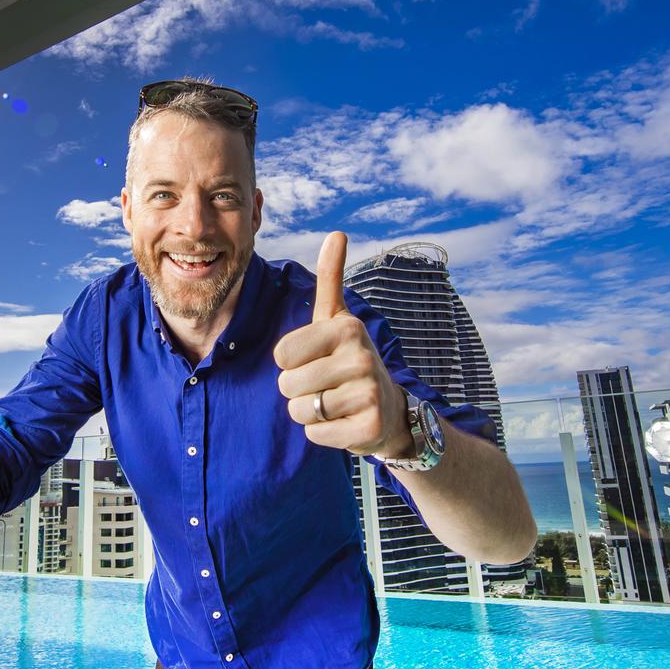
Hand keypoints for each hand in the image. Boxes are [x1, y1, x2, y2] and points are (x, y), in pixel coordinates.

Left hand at [273, 231, 412, 456]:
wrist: (388, 408)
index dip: (291, 362)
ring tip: (333, 403)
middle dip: (298, 390)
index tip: (316, 359)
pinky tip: (343, 422)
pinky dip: (322, 434)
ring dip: (309, 413)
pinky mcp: (369, 429)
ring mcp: (368, 394)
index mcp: (346, 328)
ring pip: (300, 411)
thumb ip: (331, 279)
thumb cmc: (348, 359)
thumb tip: (337, 233)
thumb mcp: (338, 319)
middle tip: (326, 385)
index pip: (281, 354)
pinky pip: (315, 435)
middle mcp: (361, 357)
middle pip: (287, 385)